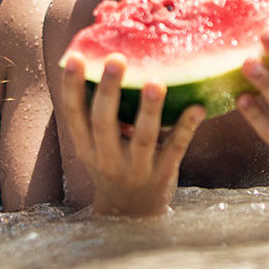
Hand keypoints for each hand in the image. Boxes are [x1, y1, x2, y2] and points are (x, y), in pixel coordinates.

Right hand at [59, 56, 204, 217]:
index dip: (71, 86)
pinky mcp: (162, 175)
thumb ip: (101, 111)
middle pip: (104, 122)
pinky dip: (186, 128)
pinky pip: (175, 149)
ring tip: (156, 82)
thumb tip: (107, 56)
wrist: (131, 212)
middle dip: (110, 90)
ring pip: (142, 137)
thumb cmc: (115, 162)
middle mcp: (106, 158)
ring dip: (149, 109)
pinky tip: (197, 107)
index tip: (74, 57)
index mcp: (86, 145)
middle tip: (117, 59)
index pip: (73, 113)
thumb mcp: (97, 143)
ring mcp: (135, 169)